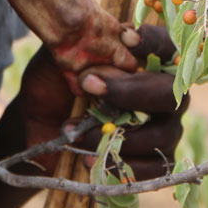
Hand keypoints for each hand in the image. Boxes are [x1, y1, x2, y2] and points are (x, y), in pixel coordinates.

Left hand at [17, 24, 185, 179]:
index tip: (127, 39)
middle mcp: (161, 93)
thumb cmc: (53, 81)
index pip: (167, 46)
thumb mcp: (60, 55)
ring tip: (76, 131)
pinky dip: (122, 165)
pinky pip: (156, 168)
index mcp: (144, 60)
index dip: (154, 42)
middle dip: (131, 91)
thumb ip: (83, 44)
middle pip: (170, 93)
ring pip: (162, 134)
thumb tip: (108, 46)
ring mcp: (163, 127)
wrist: (38, 123)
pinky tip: (89, 158)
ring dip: (118, 134)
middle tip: (89, 85)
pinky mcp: (153, 159)